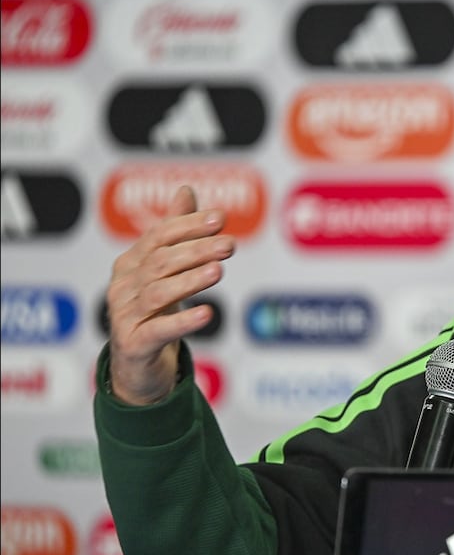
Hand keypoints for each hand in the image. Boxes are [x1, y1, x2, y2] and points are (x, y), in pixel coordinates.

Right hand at [104, 185, 234, 404]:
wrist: (136, 364)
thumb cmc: (154, 311)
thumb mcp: (164, 271)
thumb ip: (174, 232)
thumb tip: (186, 190)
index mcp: (130, 263)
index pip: (158, 236)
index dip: (188, 225)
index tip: (220, 218)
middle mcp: (123, 286)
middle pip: (161, 262)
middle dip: (196, 250)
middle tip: (230, 244)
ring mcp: (124, 316)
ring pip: (159, 293)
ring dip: (190, 280)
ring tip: (219, 271)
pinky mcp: (134, 345)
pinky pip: (159, 331)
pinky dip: (183, 321)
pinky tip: (208, 313)